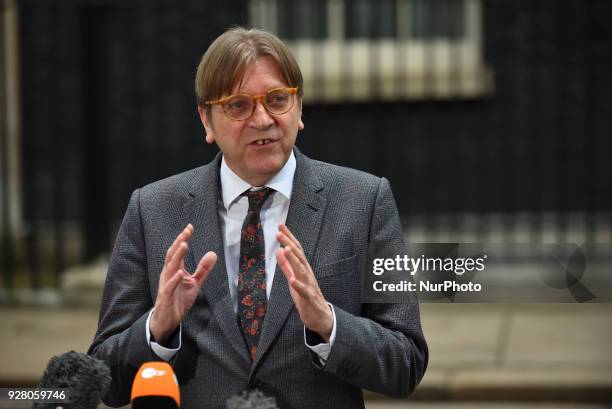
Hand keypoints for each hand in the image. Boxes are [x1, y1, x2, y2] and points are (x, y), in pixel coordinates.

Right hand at [150, 224, 216, 343]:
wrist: (167, 320)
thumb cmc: (179, 299)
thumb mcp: (195, 283)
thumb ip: (203, 269)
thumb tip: (213, 254)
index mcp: (174, 270)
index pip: (177, 251)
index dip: (183, 238)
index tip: (190, 227)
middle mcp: (168, 274)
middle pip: (172, 255)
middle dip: (179, 242)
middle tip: (186, 231)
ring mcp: (166, 285)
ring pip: (170, 268)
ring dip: (177, 256)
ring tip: (184, 244)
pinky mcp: (166, 297)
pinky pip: (169, 287)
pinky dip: (174, 279)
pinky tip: (180, 273)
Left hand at [276, 224, 332, 341]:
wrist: (321, 316)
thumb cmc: (306, 296)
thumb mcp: (293, 278)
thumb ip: (286, 266)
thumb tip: (278, 251)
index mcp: (303, 268)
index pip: (296, 250)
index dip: (288, 238)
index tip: (280, 226)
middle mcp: (307, 274)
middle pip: (298, 256)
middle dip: (289, 244)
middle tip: (279, 233)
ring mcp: (309, 285)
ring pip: (301, 270)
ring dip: (294, 260)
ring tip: (285, 249)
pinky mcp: (309, 298)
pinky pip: (304, 291)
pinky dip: (298, 285)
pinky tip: (292, 279)